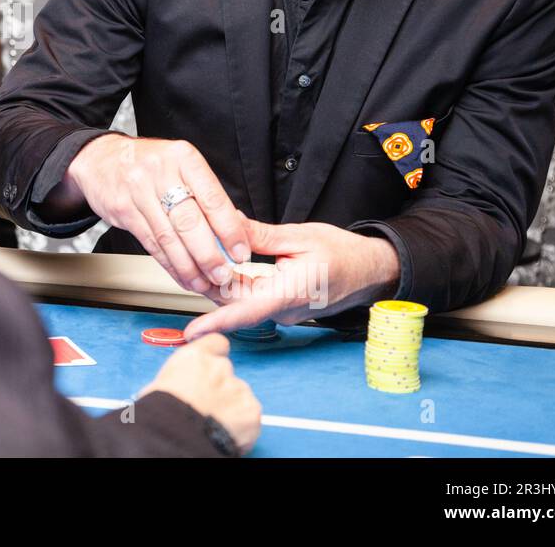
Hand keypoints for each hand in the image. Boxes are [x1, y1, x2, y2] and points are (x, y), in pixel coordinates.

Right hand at [65, 134, 251, 291]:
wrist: (102, 159)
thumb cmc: (151, 165)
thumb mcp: (185, 169)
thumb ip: (214, 200)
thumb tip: (246, 235)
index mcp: (184, 157)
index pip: (212, 198)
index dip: (229, 230)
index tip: (241, 253)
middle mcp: (160, 171)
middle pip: (189, 221)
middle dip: (209, 255)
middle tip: (223, 275)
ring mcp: (138, 190)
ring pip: (168, 237)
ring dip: (189, 267)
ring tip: (204, 283)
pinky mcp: (122, 210)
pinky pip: (151, 243)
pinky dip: (170, 265)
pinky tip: (182, 275)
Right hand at [140, 334, 260, 454]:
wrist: (176, 436)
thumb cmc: (161, 412)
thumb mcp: (159, 385)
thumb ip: (178, 377)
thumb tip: (175, 388)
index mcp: (195, 357)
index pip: (216, 343)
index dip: (214, 356)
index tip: (209, 369)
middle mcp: (220, 367)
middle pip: (226, 373)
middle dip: (219, 388)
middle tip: (206, 405)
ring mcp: (239, 388)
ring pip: (239, 395)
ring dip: (230, 407)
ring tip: (213, 423)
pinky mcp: (252, 411)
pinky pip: (250, 416)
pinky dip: (242, 425)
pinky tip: (226, 432)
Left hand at [183, 219, 400, 338]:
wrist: (369, 271)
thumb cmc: (342, 253)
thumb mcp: (300, 236)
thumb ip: (260, 236)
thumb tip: (227, 224)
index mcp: (291, 292)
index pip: (247, 311)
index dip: (218, 322)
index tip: (194, 331)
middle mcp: (285, 310)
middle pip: (236, 303)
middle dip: (209, 285)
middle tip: (185, 265)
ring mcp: (284, 312)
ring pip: (242, 301)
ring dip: (222, 283)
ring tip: (199, 262)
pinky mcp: (282, 309)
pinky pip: (253, 299)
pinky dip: (237, 285)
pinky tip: (224, 267)